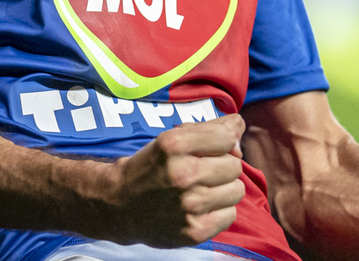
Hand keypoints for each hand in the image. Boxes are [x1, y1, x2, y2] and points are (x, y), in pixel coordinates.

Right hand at [102, 114, 246, 246]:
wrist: (119, 204)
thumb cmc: (150, 167)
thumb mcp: (171, 138)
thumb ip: (209, 128)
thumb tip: (239, 127)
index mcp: (175, 145)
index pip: (228, 138)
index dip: (224, 142)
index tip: (212, 148)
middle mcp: (182, 174)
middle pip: (235, 165)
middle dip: (222, 166)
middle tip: (202, 172)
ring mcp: (189, 205)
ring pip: (237, 190)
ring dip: (223, 189)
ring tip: (203, 190)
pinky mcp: (194, 231)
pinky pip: (230, 215)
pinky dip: (219, 211)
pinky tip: (201, 208)